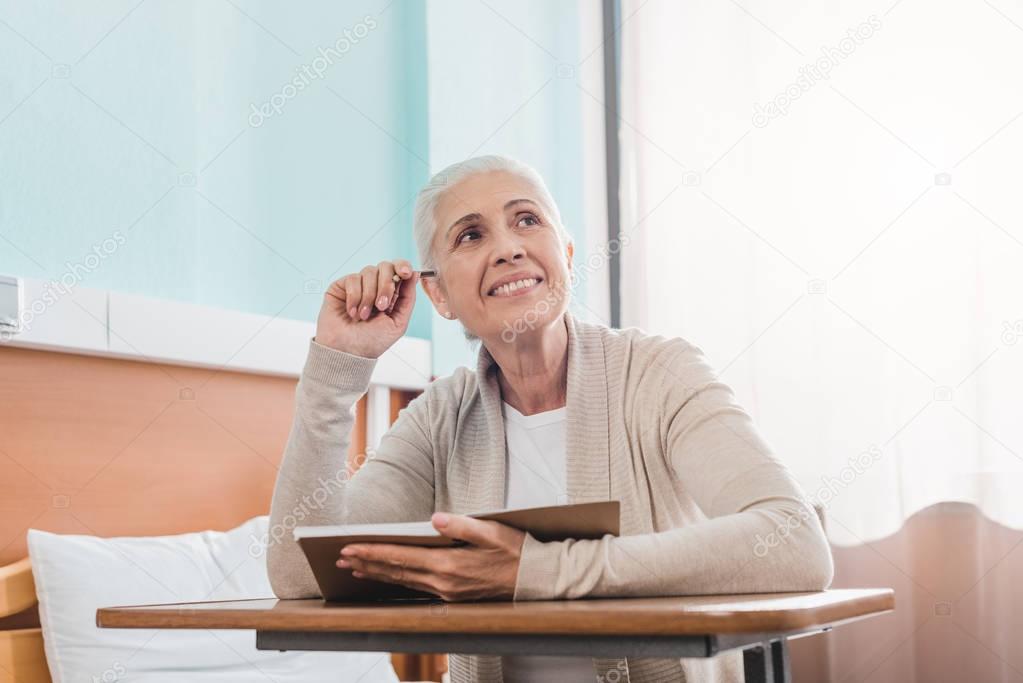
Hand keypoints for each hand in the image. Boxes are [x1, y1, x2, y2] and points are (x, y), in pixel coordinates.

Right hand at [315, 260, 417, 357]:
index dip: (403, 266)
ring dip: (369, 296)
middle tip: (381, 306)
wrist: (347, 351)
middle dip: (386, 285)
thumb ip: (408, 298)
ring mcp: (358, 285)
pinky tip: (352, 313)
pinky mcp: (341, 286)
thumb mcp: (398, 323)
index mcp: (391, 293)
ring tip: (364, 316)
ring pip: (369, 272)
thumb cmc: (373, 341)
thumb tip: (415, 273)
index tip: (406, 273)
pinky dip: (354, 297)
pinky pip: (352, 279)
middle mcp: (375, 286)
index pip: (399, 268)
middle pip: (385, 266)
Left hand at [336, 513, 526, 601]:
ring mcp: (447, 592)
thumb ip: (462, 525)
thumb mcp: (493, 531)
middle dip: (366, 564)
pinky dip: (396, 581)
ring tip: (355, 568)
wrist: (535, 581)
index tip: (349, 548)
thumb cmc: (516, 551)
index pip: (401, 556)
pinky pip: (416, 588)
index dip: (373, 552)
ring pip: (403, 582)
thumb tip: (435, 519)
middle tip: (340, 558)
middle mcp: (443, 582)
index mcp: (449, 564)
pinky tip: (388, 578)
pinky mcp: (452, 597)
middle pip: (396, 572)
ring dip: (377, 574)